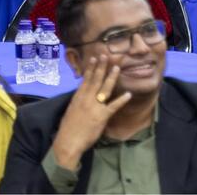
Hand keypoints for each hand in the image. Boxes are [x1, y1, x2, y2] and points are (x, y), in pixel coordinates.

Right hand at [51, 55, 131, 170]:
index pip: (85, 79)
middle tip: (106, 55)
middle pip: (95, 80)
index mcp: (78, 97)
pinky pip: (113, 106)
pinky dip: (121, 100)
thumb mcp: (71, 110)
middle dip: (101, 67)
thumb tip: (82, 94)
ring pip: (104, 89)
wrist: (68, 142)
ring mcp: (94, 107)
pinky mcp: (101, 117)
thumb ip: (78, 101)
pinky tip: (128, 94)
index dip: (91, 68)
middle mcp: (86, 99)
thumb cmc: (68, 128)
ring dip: (111, 77)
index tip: (95, 58)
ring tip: (117, 68)